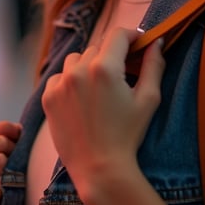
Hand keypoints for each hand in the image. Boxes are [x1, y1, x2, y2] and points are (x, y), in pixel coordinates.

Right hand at [0, 120, 22, 204]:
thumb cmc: (1, 180)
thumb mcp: (0, 156)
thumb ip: (7, 138)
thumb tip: (18, 130)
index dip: (16, 132)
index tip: (21, 141)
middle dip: (15, 148)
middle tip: (19, 159)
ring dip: (14, 166)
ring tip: (15, 173)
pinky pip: (1, 186)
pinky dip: (10, 186)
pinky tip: (10, 190)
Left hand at [41, 28, 164, 203]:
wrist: (100, 169)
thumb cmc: (128, 135)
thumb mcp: (148, 99)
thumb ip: (153, 65)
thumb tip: (156, 42)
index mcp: (105, 68)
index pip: (117, 35)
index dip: (131, 36)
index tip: (137, 45)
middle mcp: (79, 71)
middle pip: (98, 47)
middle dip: (111, 56)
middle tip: (122, 75)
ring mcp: (60, 84)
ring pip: (77, 59)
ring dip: (88, 66)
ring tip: (99, 88)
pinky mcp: (48, 97)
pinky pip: (60, 76)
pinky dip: (70, 81)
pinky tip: (82, 99)